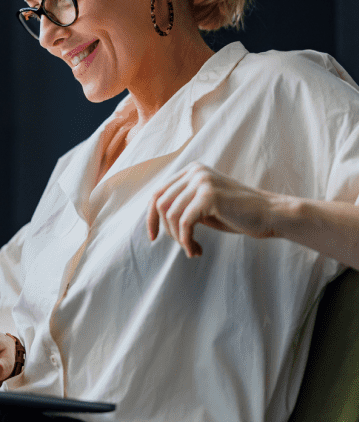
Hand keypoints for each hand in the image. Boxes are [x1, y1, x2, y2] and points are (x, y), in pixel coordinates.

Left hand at [147, 162, 277, 257]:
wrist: (270, 215)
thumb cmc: (238, 214)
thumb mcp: (203, 207)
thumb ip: (182, 206)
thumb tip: (154, 218)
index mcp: (192, 171)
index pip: (158, 193)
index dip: (151, 218)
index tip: (153, 237)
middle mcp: (195, 172)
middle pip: (160, 203)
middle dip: (167, 230)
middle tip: (183, 245)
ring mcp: (202, 181)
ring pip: (171, 215)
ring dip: (179, 238)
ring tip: (193, 249)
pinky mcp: (209, 195)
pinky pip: (184, 223)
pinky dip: (186, 241)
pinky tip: (196, 251)